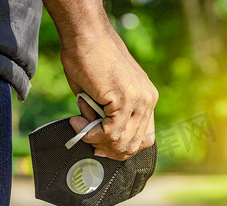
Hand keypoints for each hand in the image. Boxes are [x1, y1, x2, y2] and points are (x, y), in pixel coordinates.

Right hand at [61, 25, 157, 160]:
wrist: (85, 34)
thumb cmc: (90, 59)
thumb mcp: (105, 95)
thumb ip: (108, 117)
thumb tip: (99, 139)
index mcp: (146, 98)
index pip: (144, 138)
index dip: (123, 149)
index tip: (102, 148)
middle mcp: (148, 100)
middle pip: (133, 144)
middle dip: (107, 148)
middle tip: (87, 139)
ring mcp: (139, 100)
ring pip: (121, 140)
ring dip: (96, 139)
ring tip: (80, 122)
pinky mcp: (125, 99)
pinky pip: (110, 131)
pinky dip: (90, 133)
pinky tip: (78, 121)